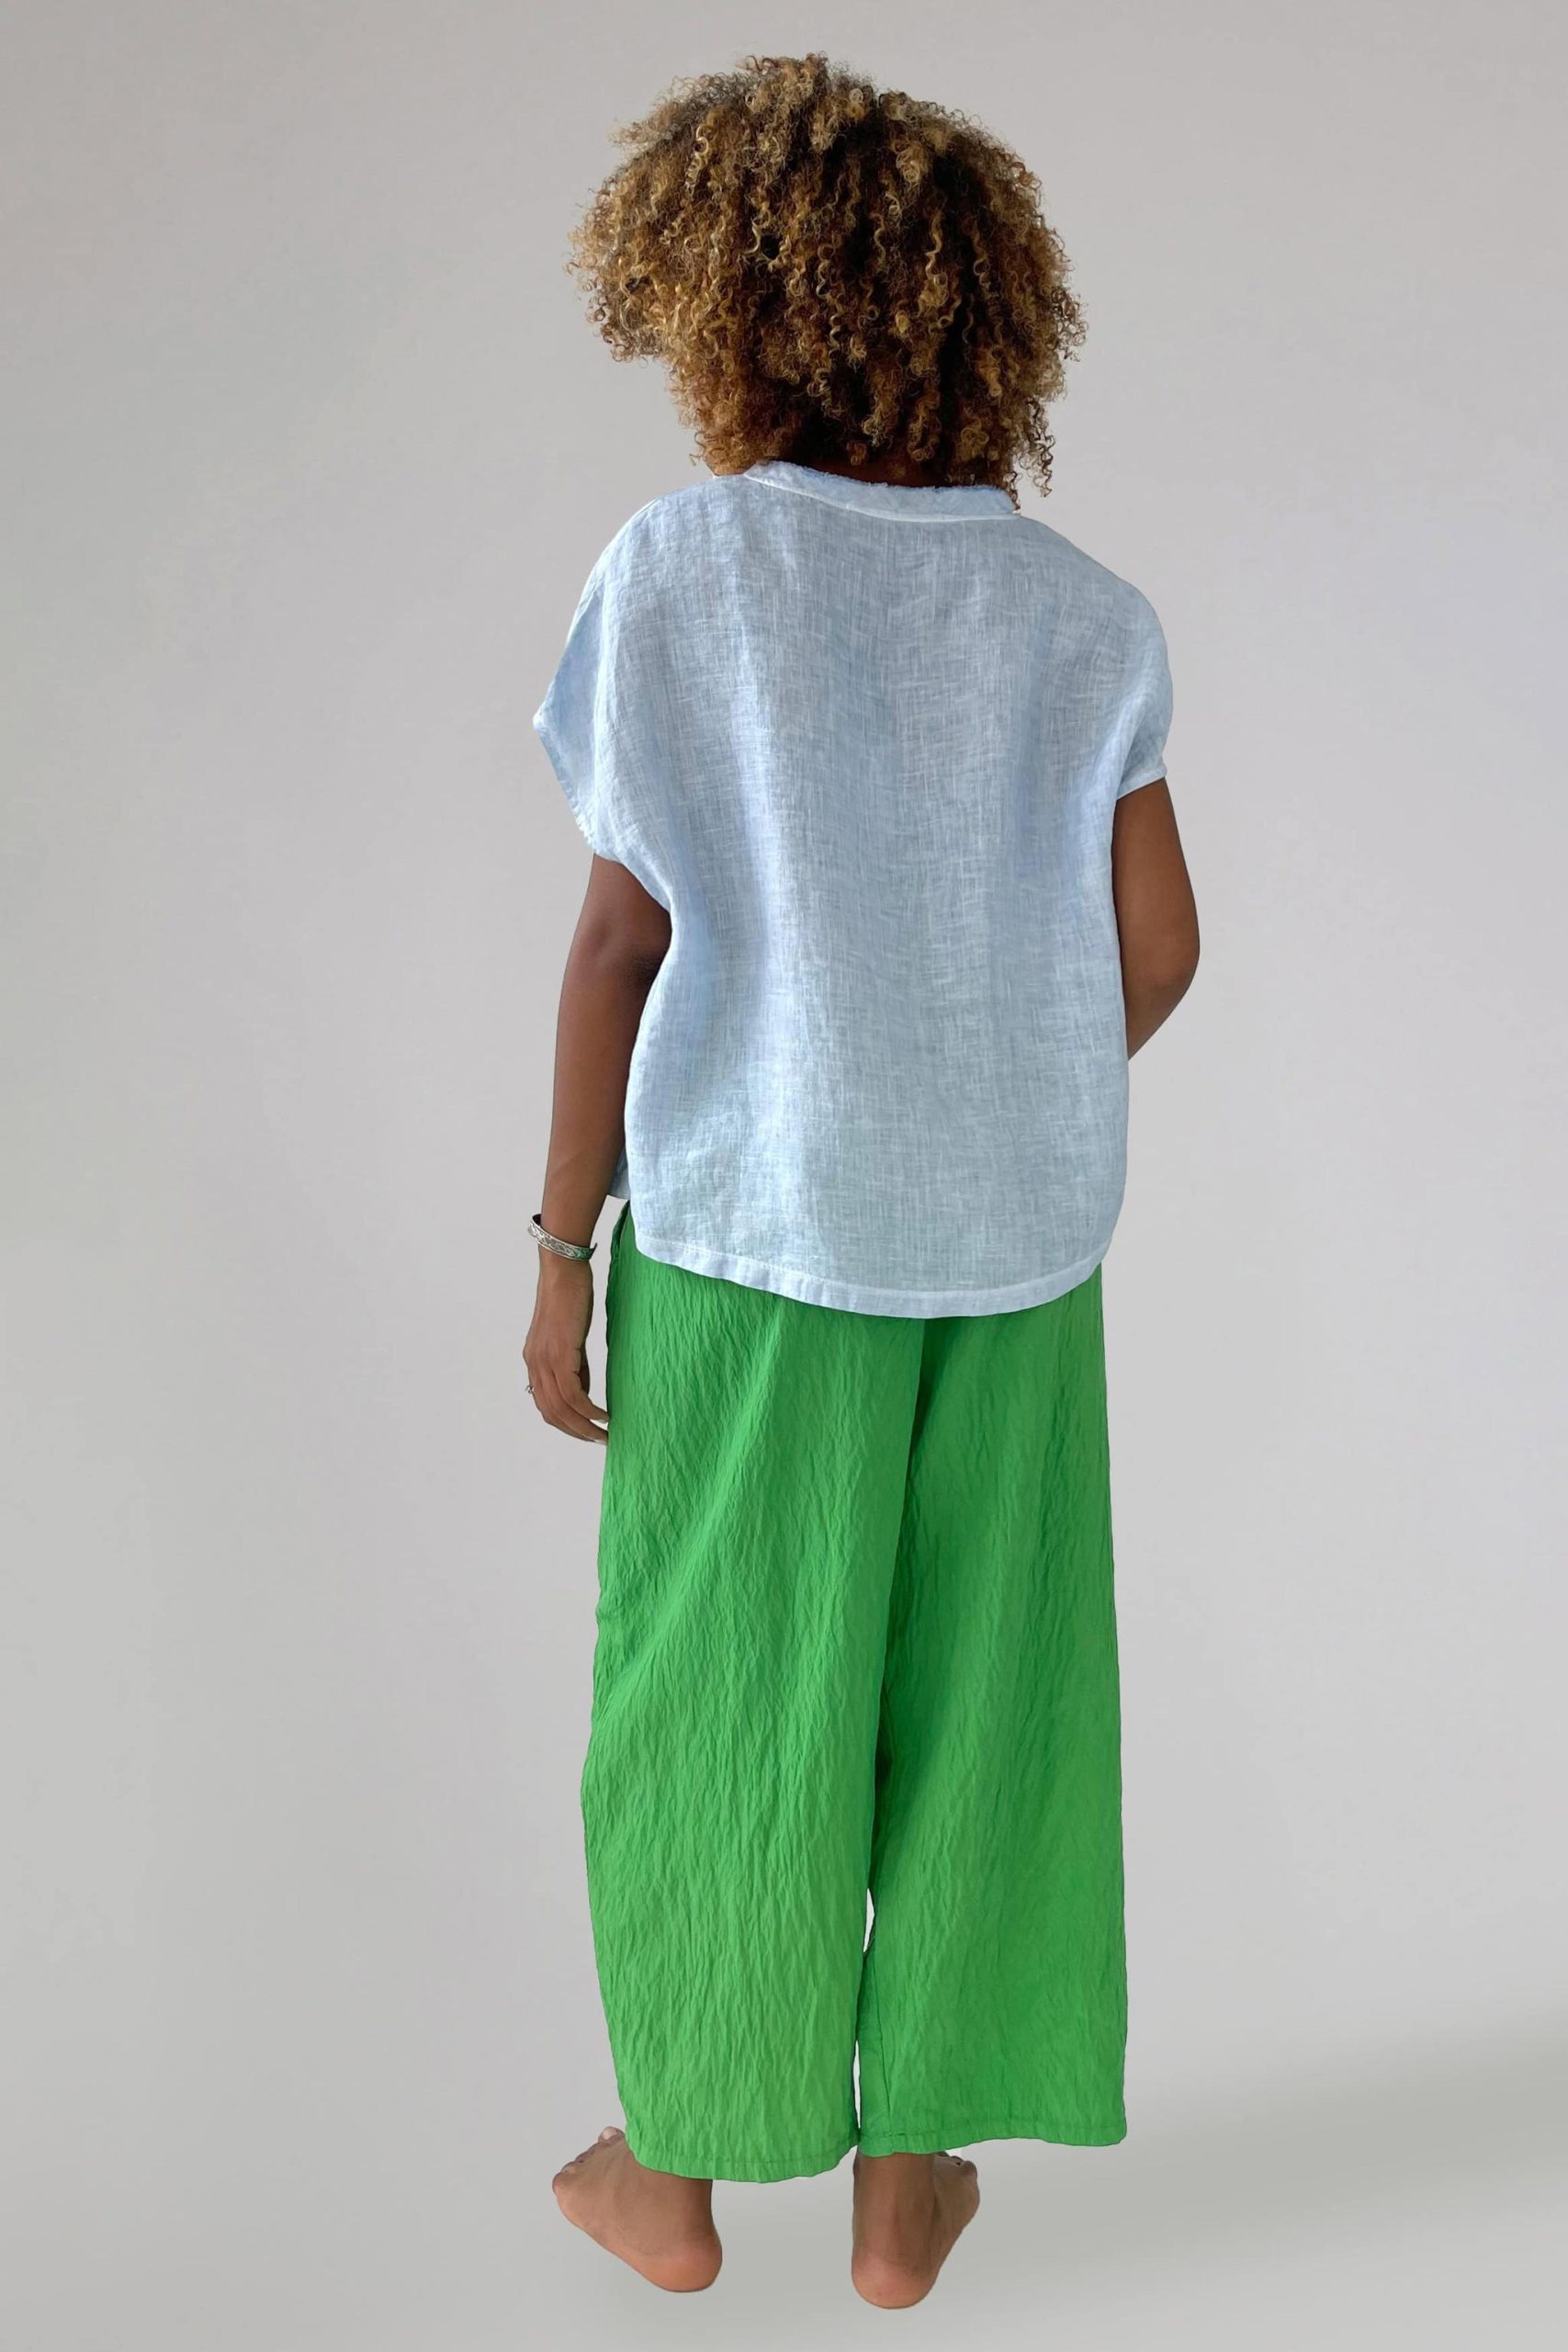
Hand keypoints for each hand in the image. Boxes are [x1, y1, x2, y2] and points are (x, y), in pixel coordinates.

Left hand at [522, 1253, 608, 1441]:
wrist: (564, 1272)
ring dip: (583, 1426)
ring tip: (604, 1434)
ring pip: (561, 1407)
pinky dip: (588, 1409)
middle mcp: (535, 1364)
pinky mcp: (560, 1353)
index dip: (565, 1425)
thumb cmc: (571, 1299)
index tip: (586, 1433)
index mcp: (534, 1362)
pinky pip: (572, 1393)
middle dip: (576, 1432)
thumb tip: (583, 1393)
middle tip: (599, 1441)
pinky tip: (603, 1415)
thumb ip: (575, 1367)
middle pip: (551, 1413)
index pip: (545, 1406)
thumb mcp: (571, 1339)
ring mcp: (545, 1360)